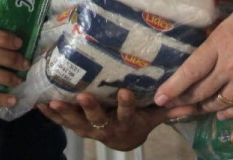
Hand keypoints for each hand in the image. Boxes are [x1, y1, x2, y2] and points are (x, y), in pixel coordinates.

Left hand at [38, 89, 193, 151]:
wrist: (124, 141)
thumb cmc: (140, 120)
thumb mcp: (155, 117)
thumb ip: (169, 109)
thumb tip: (193, 102)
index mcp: (126, 122)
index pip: (127, 114)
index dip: (125, 104)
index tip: (124, 91)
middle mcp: (106, 127)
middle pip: (97, 119)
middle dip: (90, 107)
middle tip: (82, 95)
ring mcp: (90, 128)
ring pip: (76, 122)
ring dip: (64, 112)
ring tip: (52, 102)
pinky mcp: (77, 127)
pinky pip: (62, 122)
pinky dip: (51, 115)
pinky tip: (39, 104)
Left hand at [154, 0, 232, 119]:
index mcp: (224, 42)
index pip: (192, 69)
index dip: (173, 85)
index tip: (158, 96)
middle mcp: (231, 67)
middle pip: (200, 90)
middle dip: (181, 100)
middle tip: (166, 108)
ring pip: (218, 102)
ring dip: (201, 107)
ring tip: (188, 111)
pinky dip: (226, 113)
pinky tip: (220, 113)